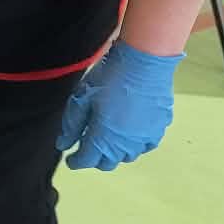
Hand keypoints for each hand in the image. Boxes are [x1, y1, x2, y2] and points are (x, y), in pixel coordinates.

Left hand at [57, 39, 181, 172]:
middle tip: (88, 146)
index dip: (76, 161)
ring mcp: (144, 138)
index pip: (87, 160)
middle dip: (95, 159)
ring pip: (127, 157)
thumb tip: (63, 145)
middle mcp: (125, 145)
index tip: (71, 159)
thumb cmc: (110, 76)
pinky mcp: (159, 128)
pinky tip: (130, 134)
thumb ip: (71, 124)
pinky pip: (146, 146)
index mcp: (103, 138)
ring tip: (108, 139)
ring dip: (115, 153)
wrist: (145, 61)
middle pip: (107, 163)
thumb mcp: (82, 98)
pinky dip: (135, 145)